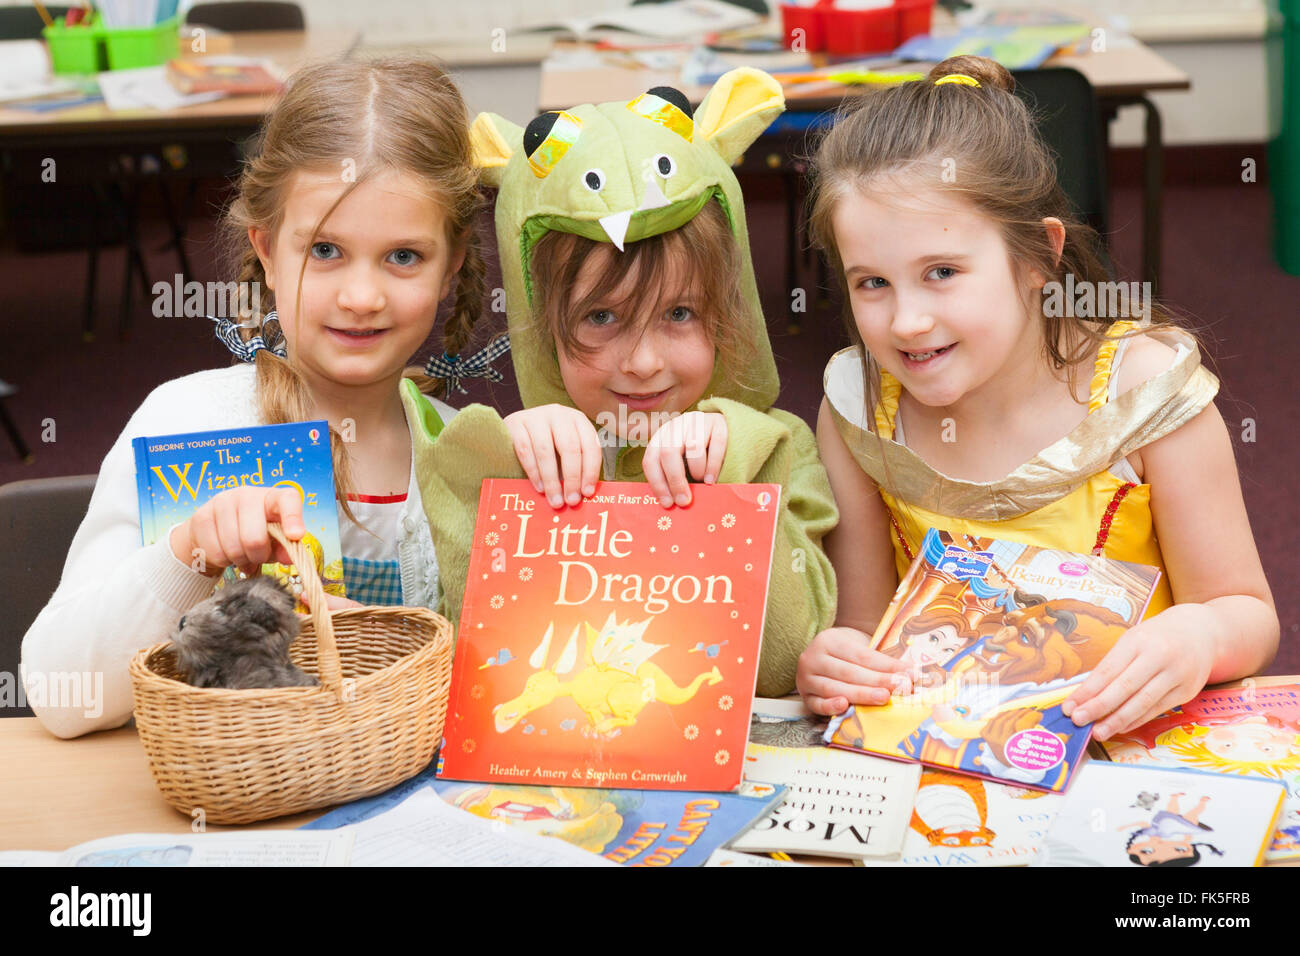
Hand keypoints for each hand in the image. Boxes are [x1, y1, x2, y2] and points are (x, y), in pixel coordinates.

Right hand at [170, 485, 305, 577]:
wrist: (214, 532)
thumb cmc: (254, 536)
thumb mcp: (274, 542)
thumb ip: (284, 548)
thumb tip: (290, 557)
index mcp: (272, 497)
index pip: (287, 500)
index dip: (293, 518)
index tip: (295, 536)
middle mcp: (247, 494)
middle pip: (254, 538)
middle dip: (258, 556)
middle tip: (258, 557)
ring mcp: (222, 502)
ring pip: (233, 548)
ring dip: (239, 560)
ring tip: (241, 554)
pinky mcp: (201, 516)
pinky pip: (215, 552)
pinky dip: (222, 560)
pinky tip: (225, 552)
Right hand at [504, 405, 601, 507]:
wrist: (517, 427)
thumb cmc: (549, 442)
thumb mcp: (567, 447)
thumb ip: (577, 464)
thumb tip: (584, 494)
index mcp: (578, 419)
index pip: (590, 445)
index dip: (591, 470)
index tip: (588, 492)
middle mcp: (559, 414)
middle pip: (569, 447)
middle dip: (572, 477)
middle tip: (571, 500)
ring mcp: (536, 416)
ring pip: (545, 451)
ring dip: (552, 480)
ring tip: (555, 499)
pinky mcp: (515, 423)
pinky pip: (525, 451)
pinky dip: (533, 472)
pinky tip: (540, 488)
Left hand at [642, 411, 726, 506]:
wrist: (723, 428)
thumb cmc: (697, 453)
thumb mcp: (680, 460)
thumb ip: (672, 477)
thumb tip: (671, 504)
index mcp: (660, 437)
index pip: (651, 460)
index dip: (657, 483)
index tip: (667, 503)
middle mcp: (676, 426)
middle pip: (668, 453)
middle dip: (675, 481)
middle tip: (684, 500)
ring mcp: (696, 421)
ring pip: (693, 448)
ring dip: (697, 471)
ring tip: (702, 483)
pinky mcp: (718, 422)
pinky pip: (716, 444)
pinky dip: (713, 466)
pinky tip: (712, 479)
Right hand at [796, 626, 911, 715]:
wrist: (821, 657)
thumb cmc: (847, 653)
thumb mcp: (859, 647)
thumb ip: (881, 660)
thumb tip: (910, 673)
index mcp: (829, 640)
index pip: (862, 655)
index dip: (887, 666)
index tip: (909, 674)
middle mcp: (813, 657)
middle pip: (849, 672)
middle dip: (878, 681)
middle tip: (901, 688)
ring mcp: (805, 678)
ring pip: (835, 688)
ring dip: (861, 695)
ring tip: (884, 698)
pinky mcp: (804, 696)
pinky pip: (817, 704)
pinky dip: (830, 707)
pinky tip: (845, 707)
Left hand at [1061, 604, 1216, 739]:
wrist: (1201, 632)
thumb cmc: (1156, 637)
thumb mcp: (1132, 641)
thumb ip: (1112, 666)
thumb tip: (1085, 695)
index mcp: (1138, 641)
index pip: (1108, 670)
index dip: (1087, 691)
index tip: (1069, 707)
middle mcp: (1159, 657)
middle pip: (1125, 688)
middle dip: (1099, 707)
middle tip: (1079, 721)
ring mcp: (1176, 675)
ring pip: (1143, 703)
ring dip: (1118, 720)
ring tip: (1098, 732)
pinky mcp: (1187, 691)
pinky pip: (1157, 709)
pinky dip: (1137, 720)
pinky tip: (1121, 726)